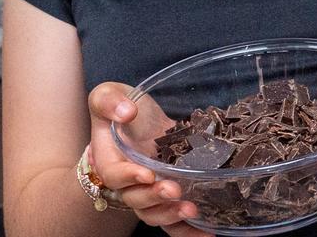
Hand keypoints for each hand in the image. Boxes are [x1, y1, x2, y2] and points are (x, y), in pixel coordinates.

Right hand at [87, 81, 205, 234]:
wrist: (136, 117)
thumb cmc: (121, 106)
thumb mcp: (108, 94)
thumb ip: (109, 101)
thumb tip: (126, 113)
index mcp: (111, 158)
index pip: (114, 174)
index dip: (129, 177)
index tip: (147, 173)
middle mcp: (129, 180)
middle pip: (137, 199)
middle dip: (156, 198)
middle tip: (175, 190)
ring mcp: (149, 190)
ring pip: (155, 213)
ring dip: (172, 215)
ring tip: (192, 210)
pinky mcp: (168, 193)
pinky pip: (174, 219)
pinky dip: (187, 229)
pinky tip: (208, 231)